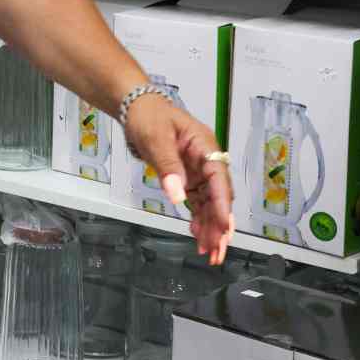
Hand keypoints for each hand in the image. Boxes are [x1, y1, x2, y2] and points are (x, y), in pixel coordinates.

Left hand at [123, 92, 234, 262]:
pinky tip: (196, 234)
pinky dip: (198, 219)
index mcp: (205, 147)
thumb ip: (168, 166)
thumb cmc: (149, 115)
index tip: (223, 227)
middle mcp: (206, 161)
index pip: (219, 179)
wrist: (136, 107)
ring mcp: (197, 170)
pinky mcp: (187, 177)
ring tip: (208, 251)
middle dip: (219, 225)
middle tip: (217, 250)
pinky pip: (197, 202)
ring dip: (209, 227)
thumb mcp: (156, 138)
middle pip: (218, 196)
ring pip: (209, 204)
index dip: (222, 205)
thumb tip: (178, 195)